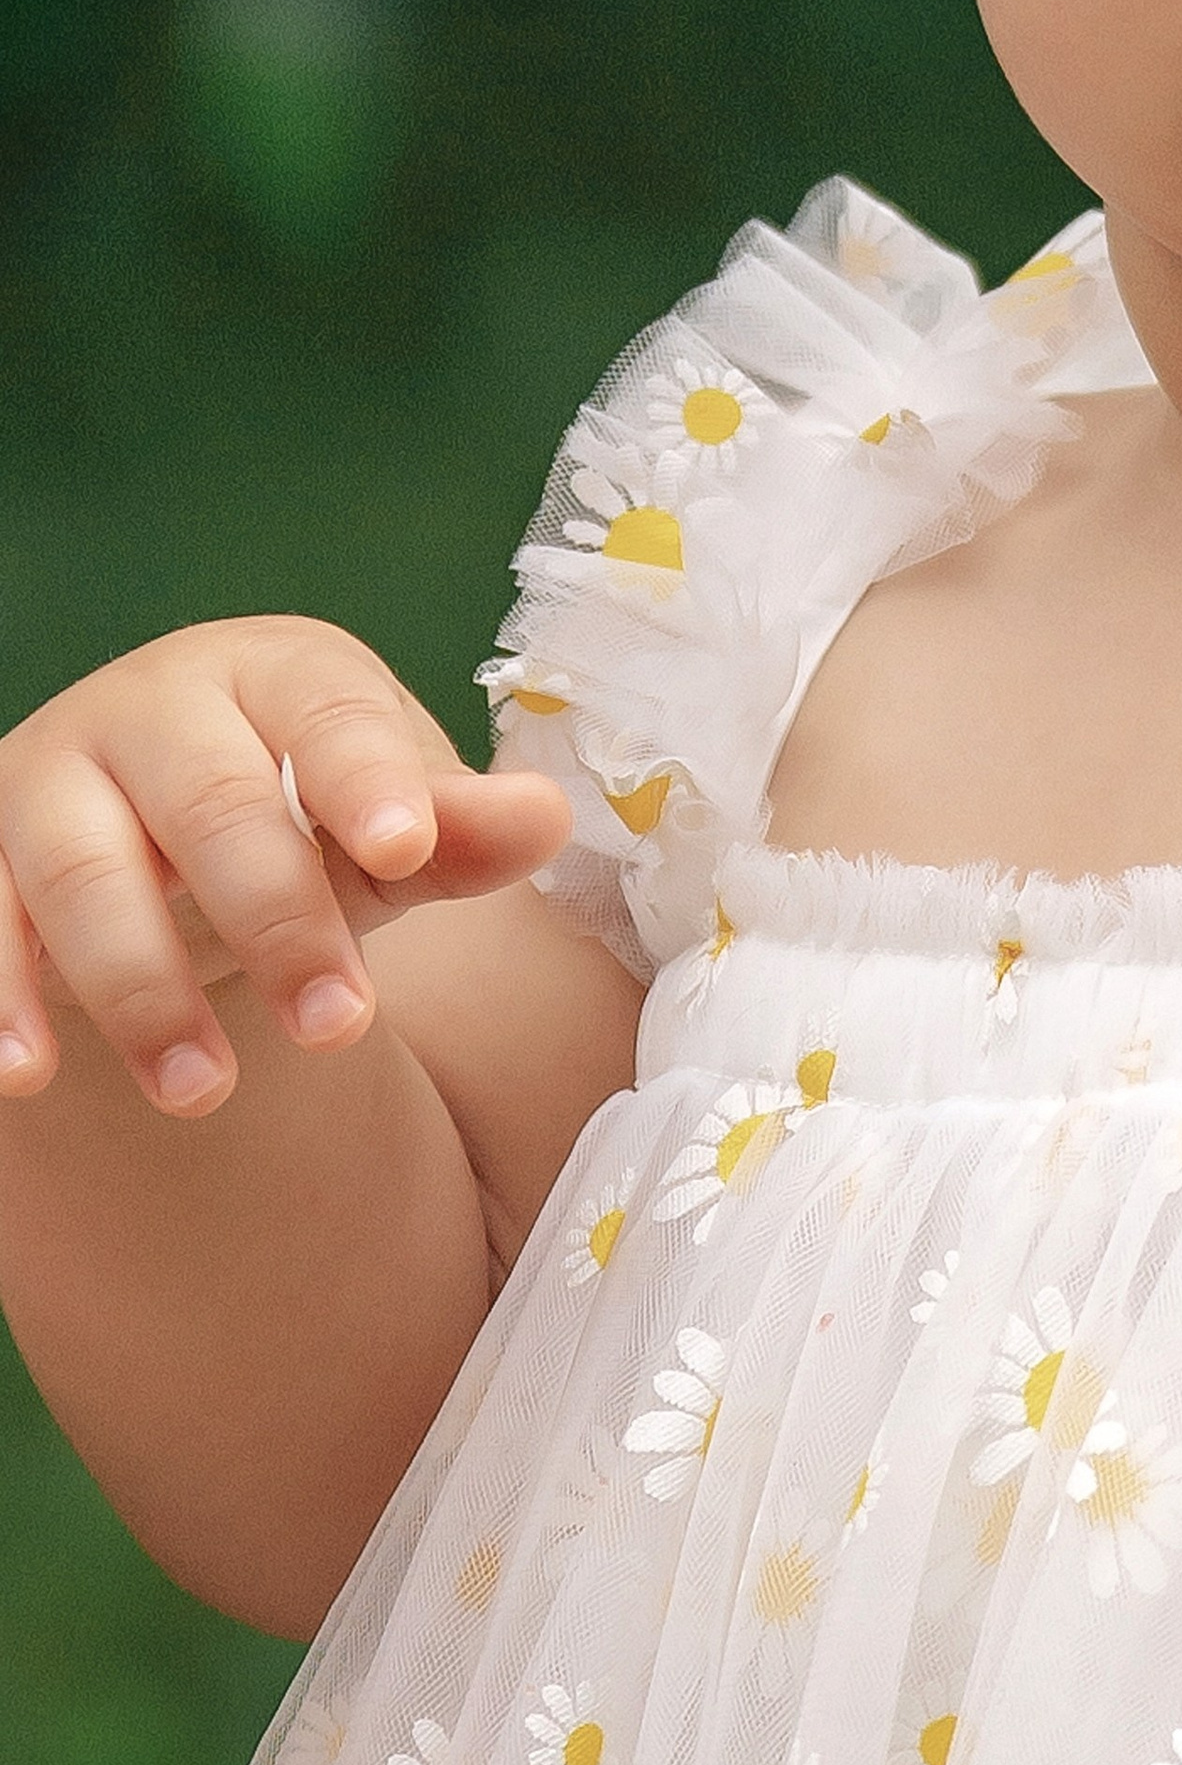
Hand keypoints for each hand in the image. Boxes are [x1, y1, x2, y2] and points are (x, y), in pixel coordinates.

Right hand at [0, 617, 572, 1116]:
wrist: (159, 843)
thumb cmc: (297, 819)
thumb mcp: (382, 826)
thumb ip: (453, 831)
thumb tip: (546, 819)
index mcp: (273, 672)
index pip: (326, 711)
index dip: (368, 778)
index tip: (408, 849)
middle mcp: (152, 707)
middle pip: (211, 801)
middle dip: (277, 919)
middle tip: (339, 1029)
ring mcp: (53, 775)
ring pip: (85, 871)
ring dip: (142, 989)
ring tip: (203, 1092)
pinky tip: (24, 1078)